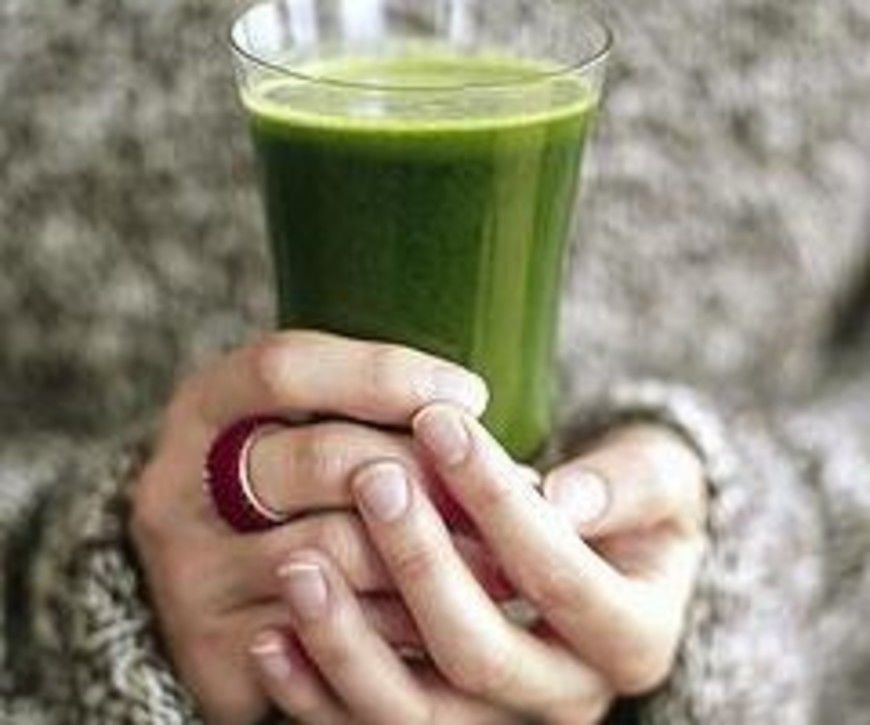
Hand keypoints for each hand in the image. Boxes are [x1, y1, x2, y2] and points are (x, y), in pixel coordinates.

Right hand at [130, 332, 490, 723]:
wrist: (212, 592)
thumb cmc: (283, 489)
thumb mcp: (296, 428)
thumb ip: (364, 412)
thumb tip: (474, 419)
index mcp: (205, 408)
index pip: (286, 366)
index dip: (384, 373)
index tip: (469, 393)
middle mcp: (178, 484)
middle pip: (322, 457)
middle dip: (428, 471)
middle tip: (512, 485)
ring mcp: (191, 572)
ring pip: (332, 552)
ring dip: (430, 553)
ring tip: (500, 554)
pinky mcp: (212, 647)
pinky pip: (325, 633)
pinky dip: (395, 624)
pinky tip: (443, 616)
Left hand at [252, 404, 704, 723]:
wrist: (613, 561)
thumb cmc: (634, 506)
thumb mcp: (659, 482)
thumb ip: (628, 486)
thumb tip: (566, 498)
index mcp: (632, 638)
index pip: (561, 578)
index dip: (498, 502)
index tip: (441, 422)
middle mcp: (567, 697)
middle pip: (480, 654)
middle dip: (420, 562)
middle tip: (371, 478)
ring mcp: (499, 721)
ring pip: (414, 713)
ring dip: (348, 642)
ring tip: (298, 564)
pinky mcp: (444, 723)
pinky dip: (316, 692)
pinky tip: (269, 637)